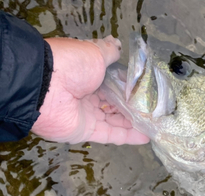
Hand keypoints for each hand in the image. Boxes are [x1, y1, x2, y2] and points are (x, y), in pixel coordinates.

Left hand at [32, 36, 148, 144]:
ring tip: (154, 124)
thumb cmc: (71, 65)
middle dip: (134, 108)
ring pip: (115, 120)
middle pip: (115, 104)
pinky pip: (110, 135)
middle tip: (154, 111)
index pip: (112, 84)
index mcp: (87, 76)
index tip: (146, 91)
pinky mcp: (86, 132)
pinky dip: (128, 137)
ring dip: (134, 123)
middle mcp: (86, 96)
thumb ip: (109, 53)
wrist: (46, 86)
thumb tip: (118, 45)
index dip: (129, 88)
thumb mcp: (94, 53)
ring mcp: (86, 115)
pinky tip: (146, 137)